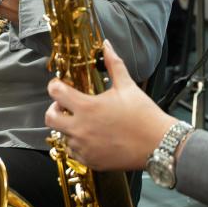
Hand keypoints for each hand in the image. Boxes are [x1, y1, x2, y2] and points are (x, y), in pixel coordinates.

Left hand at [44, 40, 174, 171]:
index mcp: (87, 107)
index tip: (62, 85)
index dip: (55, 85)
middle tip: (67, 106)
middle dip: (55, 108)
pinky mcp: (90, 161)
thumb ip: (113, 64)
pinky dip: (77, 144)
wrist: (158, 144)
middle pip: (50, 117)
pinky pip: (73, 152)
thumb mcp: (127, 86)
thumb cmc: (143, 114)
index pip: (55, 92)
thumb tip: (106, 45)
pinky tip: (91, 137)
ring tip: (83, 122)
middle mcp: (80, 129)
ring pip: (61, 135)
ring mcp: (84, 147)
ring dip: (67, 127)